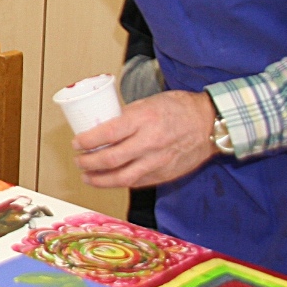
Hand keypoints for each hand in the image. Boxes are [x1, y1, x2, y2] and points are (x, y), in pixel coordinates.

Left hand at [74, 89, 216, 187]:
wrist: (209, 123)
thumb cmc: (178, 108)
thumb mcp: (148, 103)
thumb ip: (126, 117)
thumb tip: (102, 127)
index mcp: (143, 120)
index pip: (107, 134)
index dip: (87, 141)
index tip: (76, 143)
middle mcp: (150, 142)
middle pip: (111, 159)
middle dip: (88, 162)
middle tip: (78, 160)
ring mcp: (158, 161)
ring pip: (122, 178)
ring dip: (100, 180)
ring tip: (87, 177)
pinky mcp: (165, 174)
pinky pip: (137, 182)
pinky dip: (120, 182)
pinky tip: (109, 180)